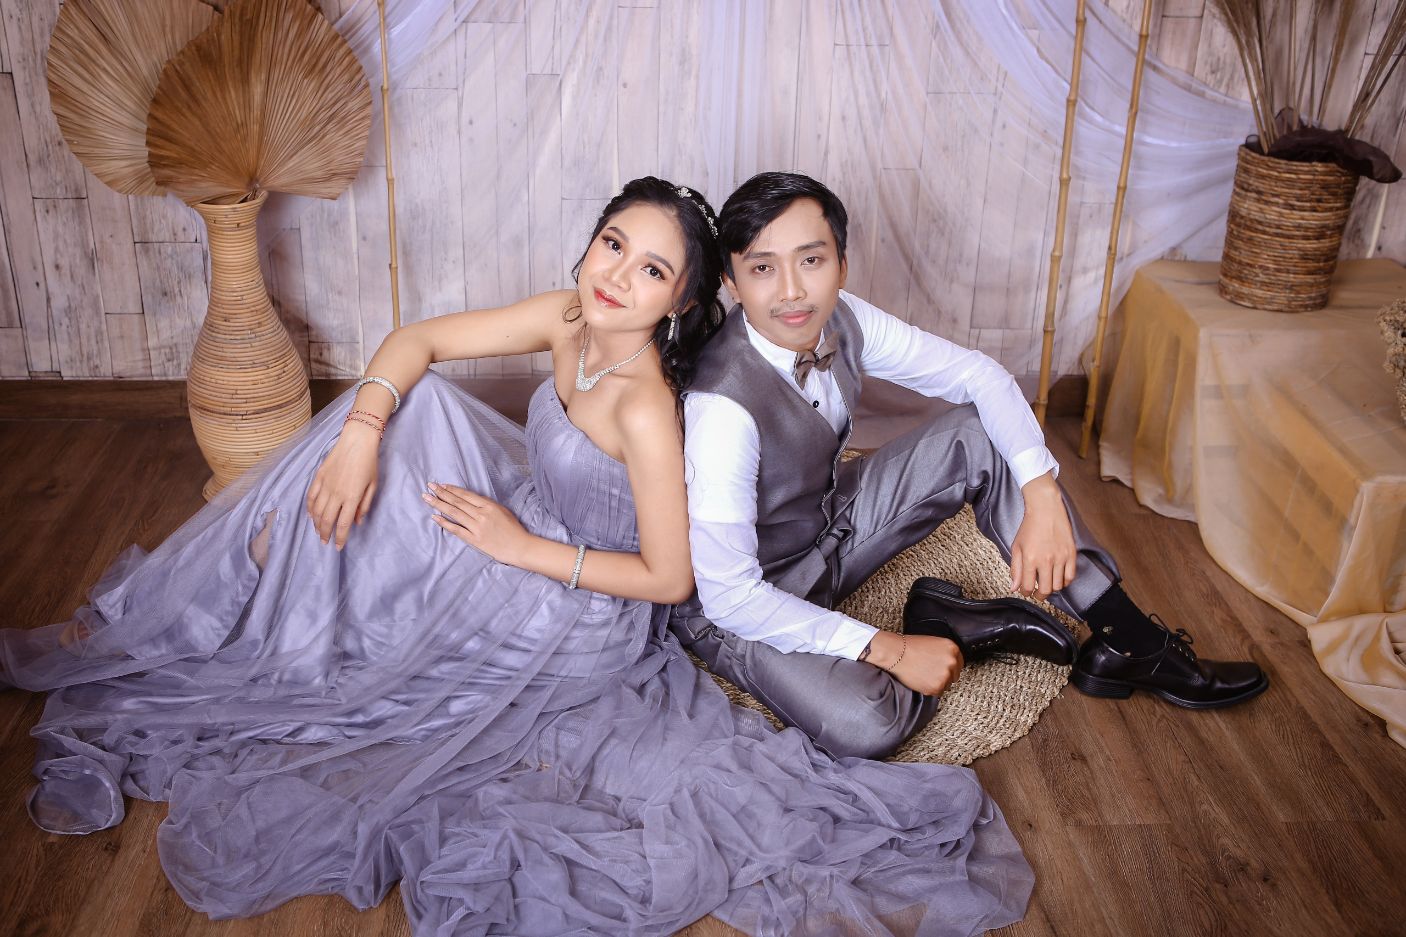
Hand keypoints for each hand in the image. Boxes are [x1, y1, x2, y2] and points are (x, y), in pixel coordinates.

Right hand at [306, 424, 379, 549]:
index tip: (338, 547)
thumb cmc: (369, 463)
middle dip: (325, 534)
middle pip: (327, 520)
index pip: (344, 524)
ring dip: (316, 523)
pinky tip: (311, 515)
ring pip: (316, 510)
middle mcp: (337, 494)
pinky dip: (310, 508)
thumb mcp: (373, 486)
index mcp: (352, 497)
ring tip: (318, 531)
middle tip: (325, 542)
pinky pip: (311, 497)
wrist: (357, 441)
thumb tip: (357, 522)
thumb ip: (364, 505)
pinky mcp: (319, 477)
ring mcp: (326, 485)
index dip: (340, 538)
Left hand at [424, 482, 530, 564]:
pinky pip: (456, 530)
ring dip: (439, 504)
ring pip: (454, 513)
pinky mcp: (475, 540)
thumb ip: (487, 506)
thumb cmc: (514, 529)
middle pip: (457, 502)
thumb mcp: (503, 511)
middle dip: (441, 493)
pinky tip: (435, 517)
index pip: (466, 495)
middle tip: (429, 486)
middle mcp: (481, 515)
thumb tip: (472, 502)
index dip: (452, 490)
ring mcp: (477, 527)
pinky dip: (445, 523)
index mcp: (489, 506)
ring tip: (427, 498)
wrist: (520, 547)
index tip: (441, 485)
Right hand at [867, 631, 962, 695]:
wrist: (896, 653)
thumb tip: (949, 662)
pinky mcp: (937, 687)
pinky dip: (929, 689)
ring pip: (946, 685)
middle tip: (930, 672)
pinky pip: (937, 693)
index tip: (942, 668)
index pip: (959, 663)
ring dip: (937, 683)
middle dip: (944, 675)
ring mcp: (945, 675)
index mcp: (952, 648)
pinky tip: (921, 679)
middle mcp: (952, 662)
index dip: (950, 667)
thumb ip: (944, 653)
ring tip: (923, 674)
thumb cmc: (910, 646)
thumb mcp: (934, 643)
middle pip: (954, 675)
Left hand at [1010, 473, 1076, 600]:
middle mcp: (1046, 560)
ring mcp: (1061, 558)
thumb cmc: (1029, 527)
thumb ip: (1015, 569)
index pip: (1028, 587)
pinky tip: (1058, 578)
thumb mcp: (1016, 547)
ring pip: (1058, 586)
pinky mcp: (1071, 554)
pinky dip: (1064, 581)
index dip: (1026, 593)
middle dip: (1039, 596)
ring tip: (1047, 583)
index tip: (1026, 591)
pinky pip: (1070, 576)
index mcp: (1030, 559)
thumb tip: (1014, 587)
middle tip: (1037, 593)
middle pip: (1045, 590)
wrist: (1046, 510)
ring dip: (1051, 588)